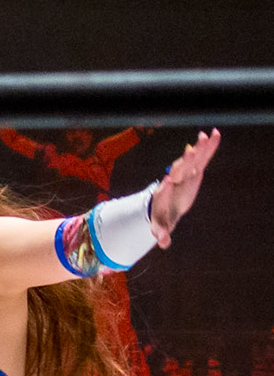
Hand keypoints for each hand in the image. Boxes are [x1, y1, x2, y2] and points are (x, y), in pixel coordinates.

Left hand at [149, 129, 220, 247]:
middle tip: (188, 151)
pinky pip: (202, 156)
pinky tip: (215, 133)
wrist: (162, 203)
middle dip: (183, 162)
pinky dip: (209, 146)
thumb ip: (161, 233)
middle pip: (178, 171)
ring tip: (206, 136)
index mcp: (166, 196)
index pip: (165, 192)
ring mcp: (184, 172)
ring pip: (192, 159)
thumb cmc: (162, 215)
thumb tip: (163, 242)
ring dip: (199, 148)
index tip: (167, 182)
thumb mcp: (160, 226)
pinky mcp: (194, 168)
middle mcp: (174, 181)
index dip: (166, 188)